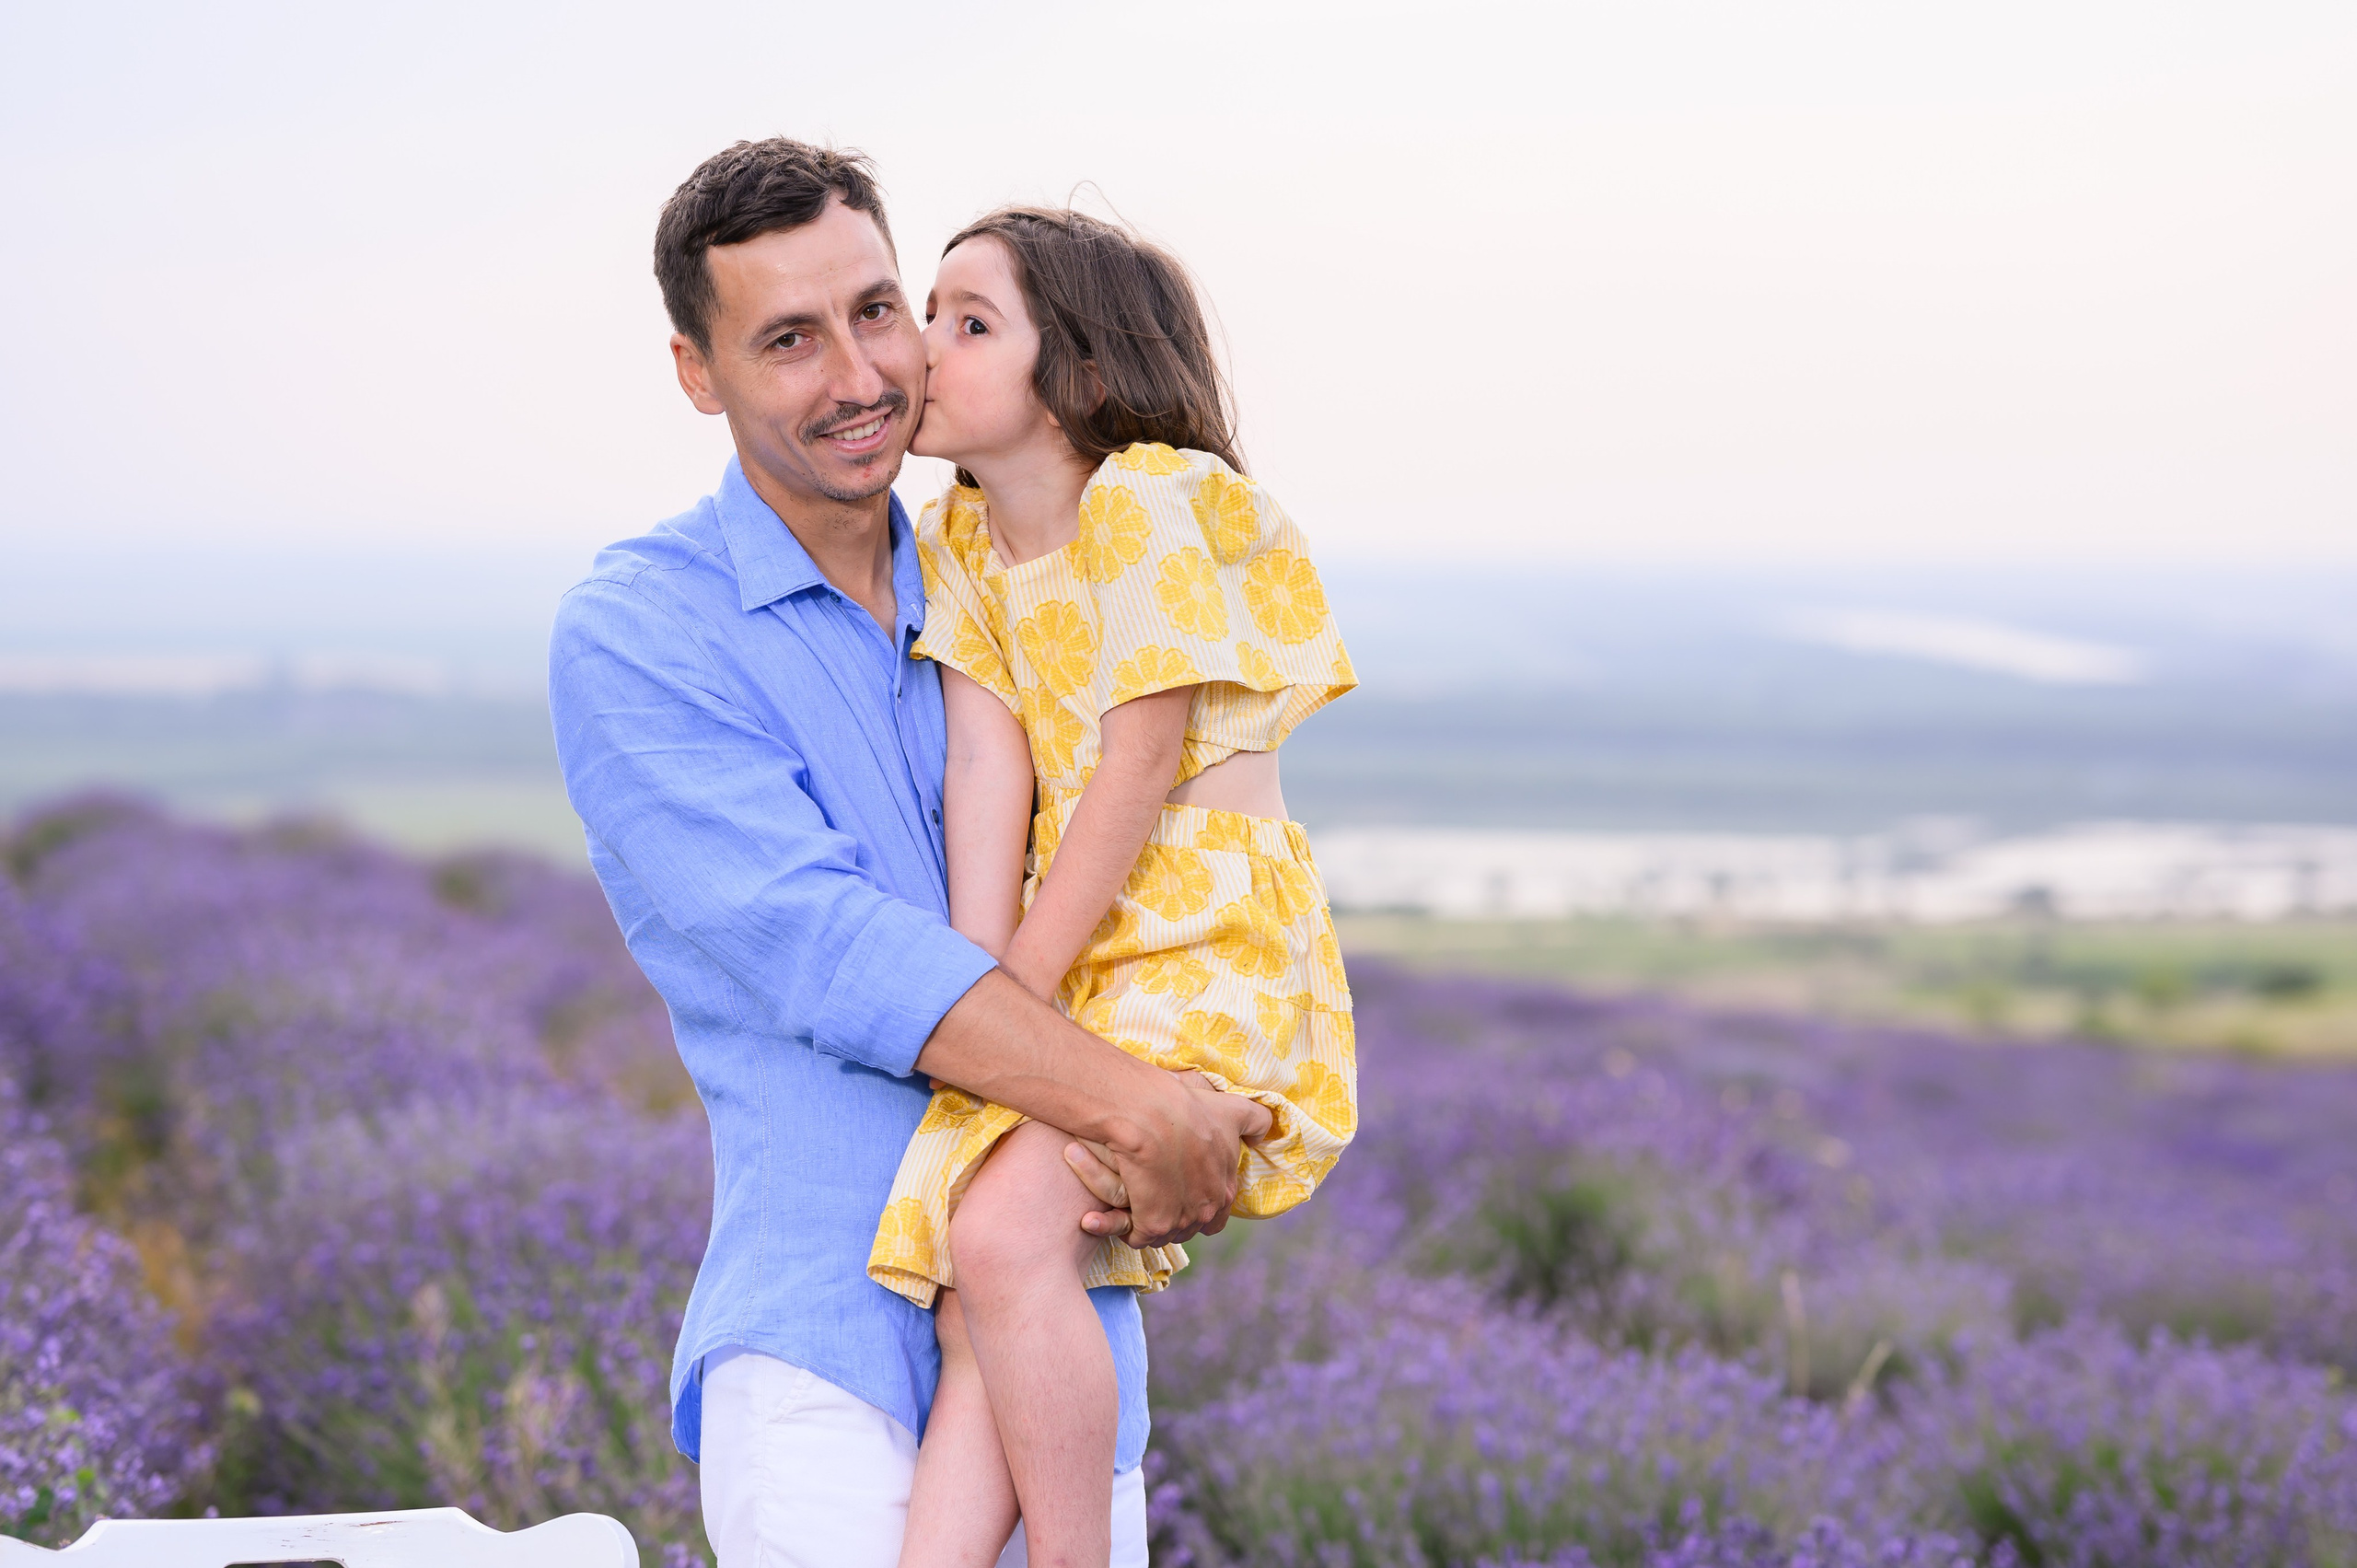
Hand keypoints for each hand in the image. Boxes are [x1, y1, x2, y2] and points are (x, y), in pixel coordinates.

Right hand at [1066, 1071, 1270, 1246]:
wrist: (1150, 1114)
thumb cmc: (1189, 1108)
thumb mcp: (1232, 1110)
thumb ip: (1255, 1122)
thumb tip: (1266, 1131)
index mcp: (1226, 1190)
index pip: (1216, 1216)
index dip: (1197, 1205)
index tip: (1179, 1191)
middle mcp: (1209, 1210)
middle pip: (1188, 1227)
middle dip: (1172, 1216)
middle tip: (1152, 1195)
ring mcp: (1182, 1220)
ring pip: (1162, 1233)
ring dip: (1148, 1222)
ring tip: (1132, 1201)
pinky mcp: (1153, 1225)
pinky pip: (1136, 1236)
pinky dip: (1125, 1227)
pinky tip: (1117, 1208)